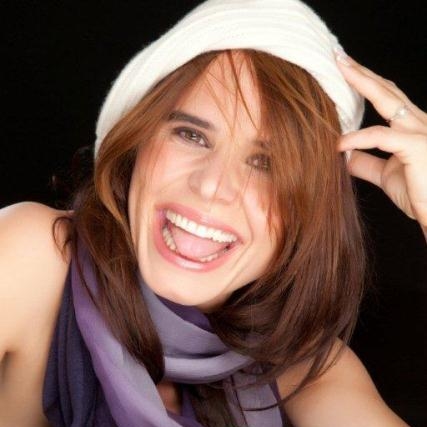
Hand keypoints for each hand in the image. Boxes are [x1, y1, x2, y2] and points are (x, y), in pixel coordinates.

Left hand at [334, 51, 426, 232]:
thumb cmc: (420, 194)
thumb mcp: (387, 175)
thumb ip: (367, 163)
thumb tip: (344, 155)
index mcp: (412, 128)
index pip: (387, 99)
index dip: (367, 83)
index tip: (345, 71)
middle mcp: (419, 123)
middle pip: (387, 90)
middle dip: (362, 71)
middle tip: (338, 56)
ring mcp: (420, 132)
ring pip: (387, 100)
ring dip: (361, 83)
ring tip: (338, 71)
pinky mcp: (416, 146)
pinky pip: (380, 137)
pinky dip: (356, 139)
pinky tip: (338, 144)